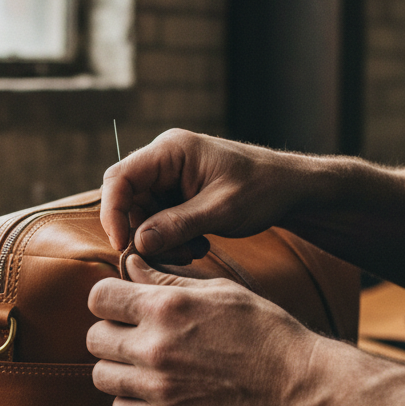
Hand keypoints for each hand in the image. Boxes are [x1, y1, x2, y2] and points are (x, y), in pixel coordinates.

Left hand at [86, 254, 319, 405]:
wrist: (298, 383)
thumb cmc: (263, 329)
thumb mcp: (218, 290)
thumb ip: (166, 277)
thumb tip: (129, 263)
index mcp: (166, 307)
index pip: (99, 297)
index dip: (107, 298)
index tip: (121, 303)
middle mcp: (155, 346)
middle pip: (94, 337)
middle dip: (109, 331)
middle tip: (132, 334)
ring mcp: (159, 385)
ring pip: (101, 376)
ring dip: (115, 367)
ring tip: (139, 363)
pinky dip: (128, 401)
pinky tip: (148, 390)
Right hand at [100, 129, 311, 262]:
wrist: (291, 189)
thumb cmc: (263, 189)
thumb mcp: (222, 210)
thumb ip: (178, 224)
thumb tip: (137, 243)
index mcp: (170, 150)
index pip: (120, 178)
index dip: (113, 212)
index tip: (123, 245)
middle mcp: (163, 160)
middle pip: (127, 199)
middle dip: (142, 232)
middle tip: (171, 255)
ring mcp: (169, 177)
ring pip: (141, 215)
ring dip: (160, 240)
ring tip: (193, 250)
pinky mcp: (176, 194)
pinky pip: (157, 220)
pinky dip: (171, 238)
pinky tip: (198, 245)